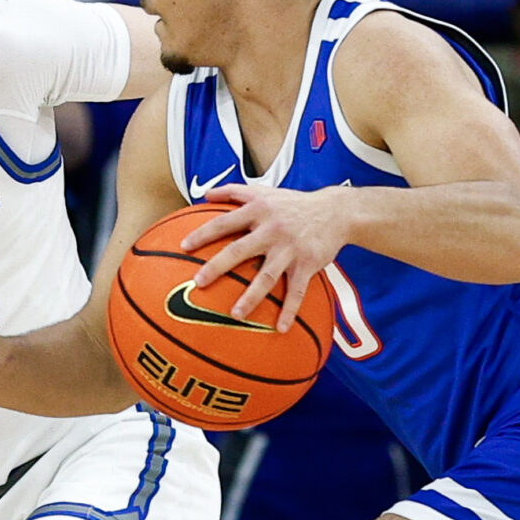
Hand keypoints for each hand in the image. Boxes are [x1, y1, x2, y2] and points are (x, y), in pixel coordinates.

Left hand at [184, 182, 353, 330]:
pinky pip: (297, 291)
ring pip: (267, 276)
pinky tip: (280, 328)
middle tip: (198, 283)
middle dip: (217, 267)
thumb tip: (205, 194)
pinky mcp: (308, 264)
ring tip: (235, 315)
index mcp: (258, 211)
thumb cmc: (293, 203)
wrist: (335, 211)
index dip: (203, 234)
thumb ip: (234, 192)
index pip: (224, 222)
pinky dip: (289, 311)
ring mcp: (290, 248)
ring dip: (250, 297)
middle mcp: (272, 229)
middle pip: (239, 250)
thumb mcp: (265, 191)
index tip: (184, 247)